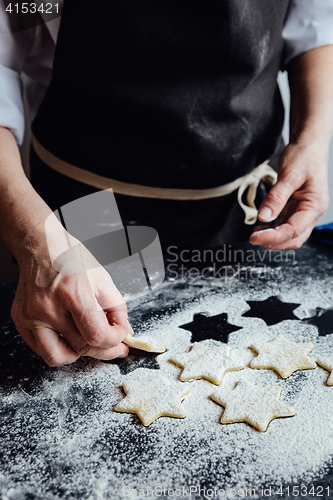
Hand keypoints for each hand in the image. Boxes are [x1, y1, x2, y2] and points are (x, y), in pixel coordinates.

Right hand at [11, 231, 130, 366]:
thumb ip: (117, 307)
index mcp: (73, 293)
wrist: (40, 246)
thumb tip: (123, 331)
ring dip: (78, 354)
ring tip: (87, 342)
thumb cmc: (70, 258)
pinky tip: (69, 336)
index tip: (121, 335)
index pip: (97, 335)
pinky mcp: (21, 321)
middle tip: (114, 347)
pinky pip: (40, 349)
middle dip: (105, 351)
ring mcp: (32, 316)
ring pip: (57, 357)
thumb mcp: (102, 278)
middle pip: (81, 348)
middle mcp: (49, 307)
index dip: (115, 340)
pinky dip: (58, 347)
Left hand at [249, 140, 329, 249]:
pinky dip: (274, 230)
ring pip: (290, 236)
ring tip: (256, 233)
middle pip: (294, 239)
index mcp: (315, 205)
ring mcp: (305, 212)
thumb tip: (264, 216)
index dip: (274, 237)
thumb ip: (276, 197)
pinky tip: (262, 227)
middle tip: (253, 238)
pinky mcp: (296, 210)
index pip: (294, 230)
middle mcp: (312, 213)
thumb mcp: (289, 175)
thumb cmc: (304, 156)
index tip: (255, 237)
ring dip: (274, 239)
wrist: (309, 145)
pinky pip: (286, 226)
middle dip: (274, 242)